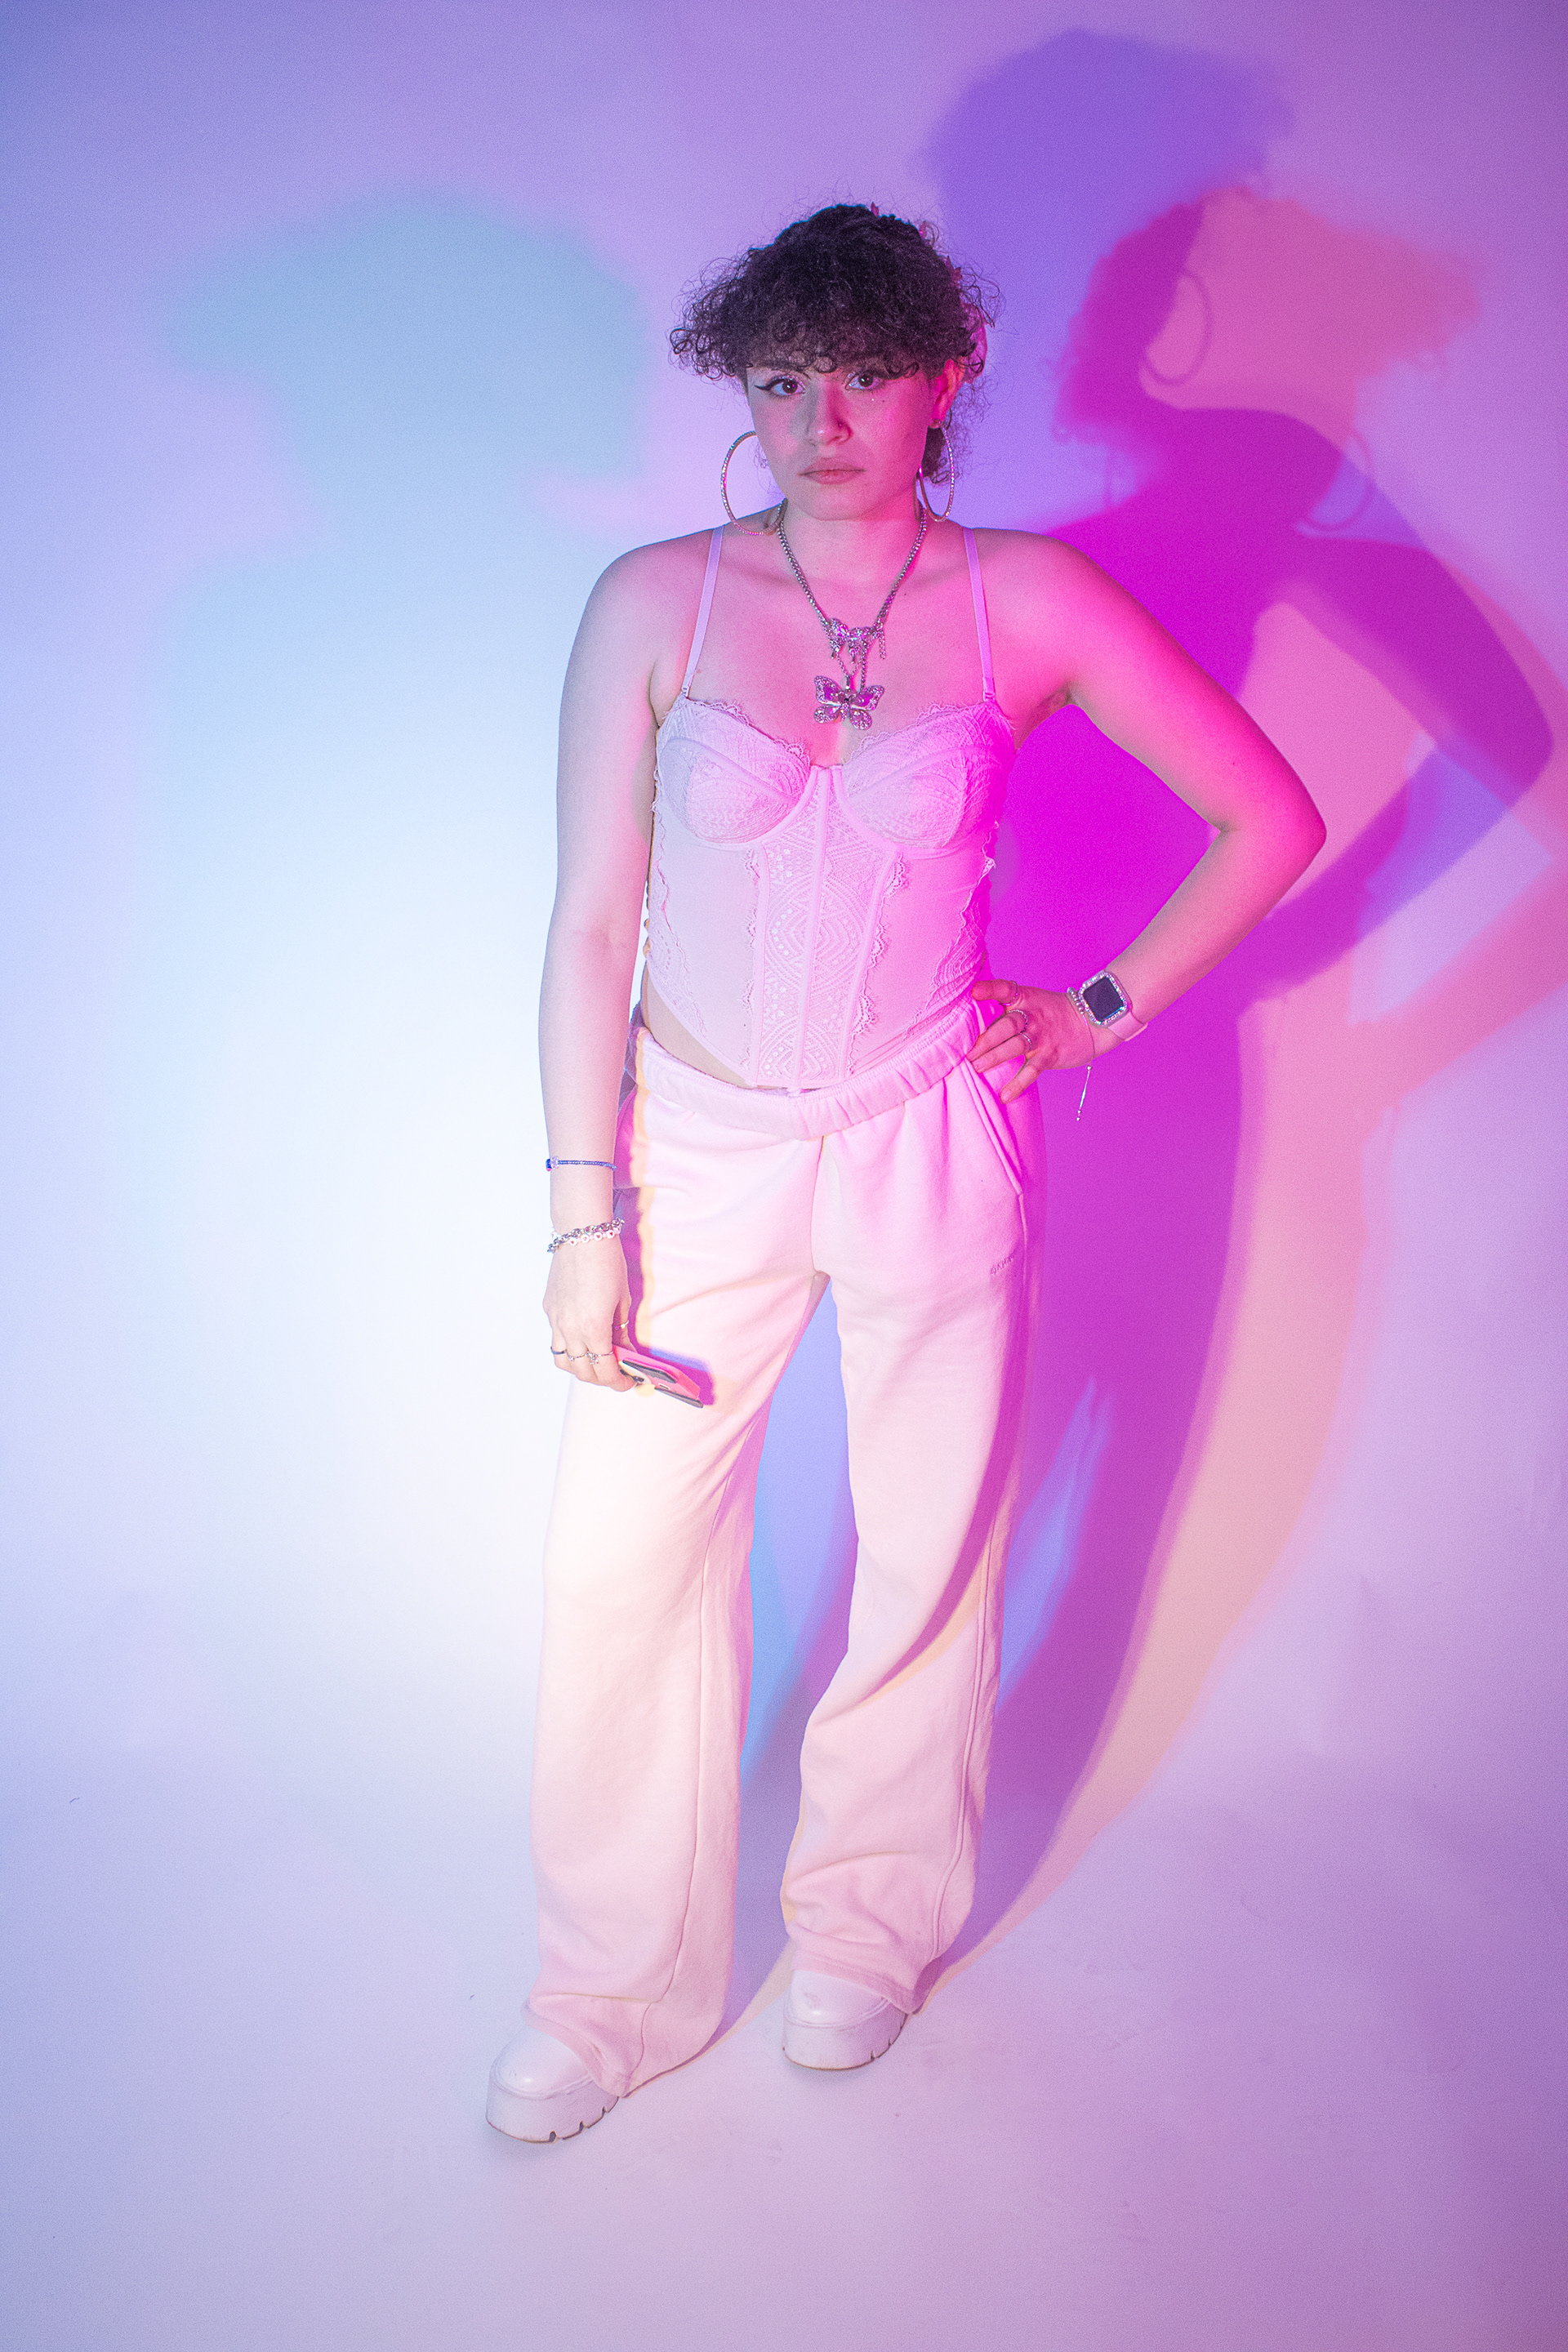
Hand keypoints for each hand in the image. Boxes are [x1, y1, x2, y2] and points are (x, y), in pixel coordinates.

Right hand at [544, 1233, 634, 1389]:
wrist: (581, 1234)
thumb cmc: (608, 1262)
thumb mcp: (623, 1299)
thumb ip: (622, 1331)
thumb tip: (625, 1352)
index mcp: (593, 1328)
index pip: (605, 1370)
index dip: (618, 1382)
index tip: (628, 1384)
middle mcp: (570, 1329)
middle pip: (582, 1372)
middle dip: (601, 1380)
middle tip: (616, 1376)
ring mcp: (555, 1320)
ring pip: (563, 1361)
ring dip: (580, 1369)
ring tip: (596, 1364)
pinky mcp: (548, 1309)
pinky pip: (555, 1340)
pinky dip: (568, 1349)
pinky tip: (582, 1341)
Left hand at [969, 976, 1099, 1102]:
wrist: (1092, 1020)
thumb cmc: (1051, 1012)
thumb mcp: (1031, 999)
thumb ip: (1006, 1005)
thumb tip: (970, 1013)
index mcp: (1023, 998)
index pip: (1005, 989)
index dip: (989, 990)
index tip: (973, 992)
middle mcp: (1031, 1015)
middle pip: (1006, 1025)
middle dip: (985, 1039)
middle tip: (967, 1053)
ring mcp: (1041, 1035)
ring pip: (1015, 1046)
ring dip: (995, 1057)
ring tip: (977, 1068)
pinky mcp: (1050, 1054)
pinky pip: (1032, 1070)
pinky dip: (1018, 1083)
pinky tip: (1005, 1095)